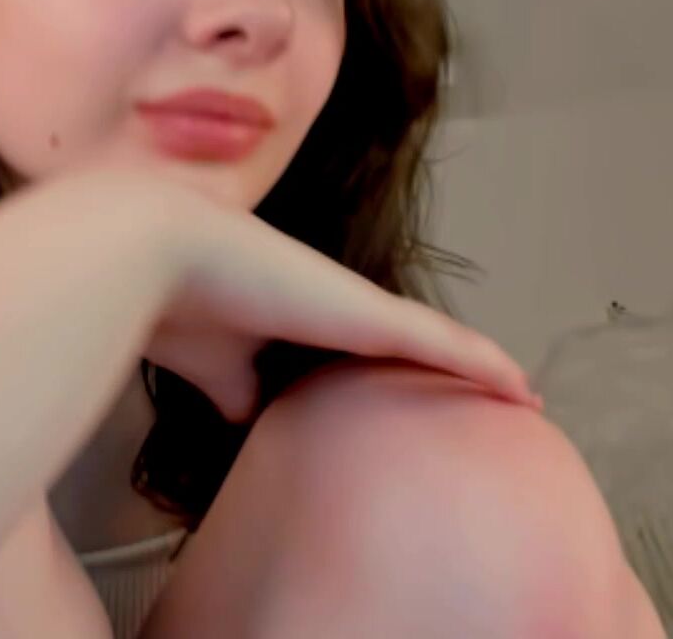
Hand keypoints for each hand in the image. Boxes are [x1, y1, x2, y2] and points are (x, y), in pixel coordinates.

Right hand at [27, 167, 535, 423]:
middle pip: (405, 338)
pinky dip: (483, 367)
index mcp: (297, 313)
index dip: (391, 365)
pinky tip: (521, 390)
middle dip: (445, 364)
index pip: (357, 340)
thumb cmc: (171, 302)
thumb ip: (236, 389)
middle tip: (488, 396)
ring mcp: (355, 306)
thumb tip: (246, 423)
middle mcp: (335, 303)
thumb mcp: (211, 362)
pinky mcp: (367, 315)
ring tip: (521, 394)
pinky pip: (446, 346)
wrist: (151, 250)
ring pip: (436, 341)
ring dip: (478, 367)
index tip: (415, 397)